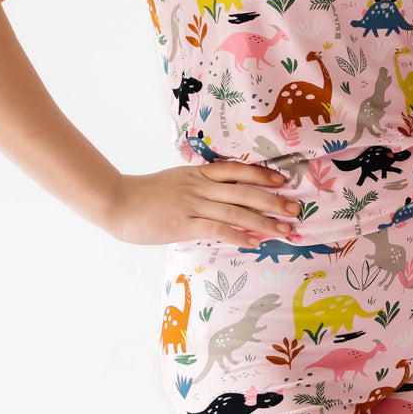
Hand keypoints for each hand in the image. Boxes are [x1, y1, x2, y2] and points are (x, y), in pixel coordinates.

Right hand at [105, 162, 301, 246]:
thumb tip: (220, 199)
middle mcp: (200, 186)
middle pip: (244, 192)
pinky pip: (217, 229)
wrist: (117, 201)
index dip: (261, 175)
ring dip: (263, 222)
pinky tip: (254, 243)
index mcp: (198, 174)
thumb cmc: (145, 195)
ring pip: (236, 211)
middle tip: (295, 209)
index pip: (236, 171)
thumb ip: (198, 187)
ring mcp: (193, 204)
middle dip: (272, 201)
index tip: (282, 181)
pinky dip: (238, 236)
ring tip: (284, 230)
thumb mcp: (176, 181)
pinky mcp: (184, 224)